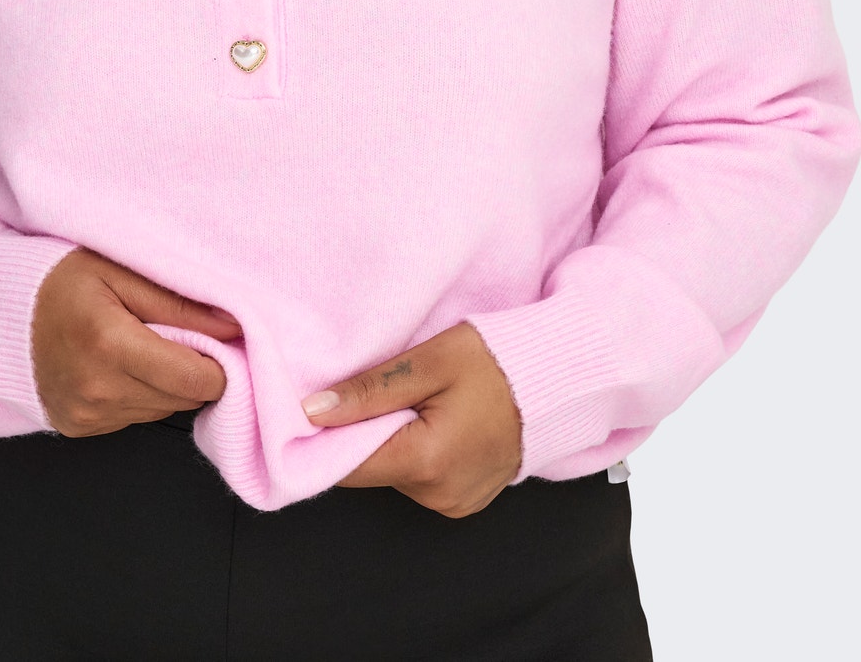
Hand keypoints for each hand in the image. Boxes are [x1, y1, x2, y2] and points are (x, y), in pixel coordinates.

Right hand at [31, 247, 243, 436]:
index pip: (196, 379)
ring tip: (142, 344)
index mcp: (110, 343)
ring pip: (163, 410)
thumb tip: (235, 326)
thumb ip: (180, 302)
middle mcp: (97, 389)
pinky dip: (139, 393)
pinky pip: (135, 417)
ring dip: (166, 382)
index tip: (218, 339)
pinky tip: (120, 364)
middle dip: (193, 369)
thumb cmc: (64, 281)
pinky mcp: (79, 428)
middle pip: (184, 397)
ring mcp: (86, 415)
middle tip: (176, 333)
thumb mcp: (122, 271)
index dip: (220, 362)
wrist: (4, 311)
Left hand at [301, 321, 522, 515]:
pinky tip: (434, 420)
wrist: (555, 380)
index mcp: (426, 463)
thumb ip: (368, 390)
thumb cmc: (494, 362)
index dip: (325, 435)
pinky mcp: (464, 501)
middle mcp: (438, 495)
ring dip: (392, 440)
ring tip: (416, 400)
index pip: (346, 465)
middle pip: (371, 468)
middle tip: (379, 388)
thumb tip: (312, 411)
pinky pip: (420, 479)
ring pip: (394, 473)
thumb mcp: (428, 363)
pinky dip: (416, 452)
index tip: (317, 405)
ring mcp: (454, 503)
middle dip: (363, 431)